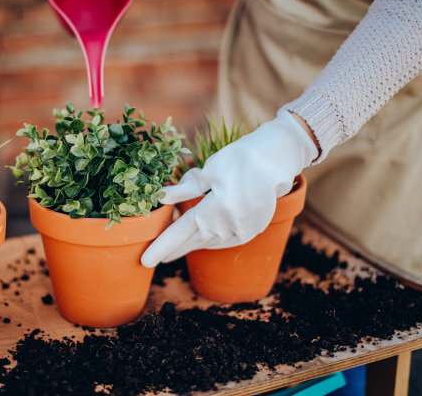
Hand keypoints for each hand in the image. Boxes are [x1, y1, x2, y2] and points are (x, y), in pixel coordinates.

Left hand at [141, 110, 317, 266]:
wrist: (276, 161)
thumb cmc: (239, 161)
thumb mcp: (209, 171)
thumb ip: (185, 188)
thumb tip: (161, 197)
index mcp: (211, 212)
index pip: (179, 233)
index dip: (161, 246)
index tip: (146, 261)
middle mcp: (226, 227)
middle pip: (192, 242)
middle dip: (173, 250)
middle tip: (156, 258)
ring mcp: (241, 232)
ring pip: (209, 242)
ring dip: (192, 243)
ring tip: (176, 245)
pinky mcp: (252, 230)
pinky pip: (225, 240)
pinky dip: (211, 240)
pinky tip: (203, 238)